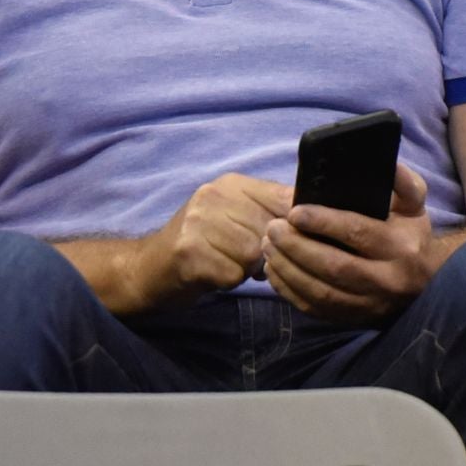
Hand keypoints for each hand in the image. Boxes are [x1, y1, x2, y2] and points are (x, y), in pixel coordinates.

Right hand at [137, 174, 292, 307]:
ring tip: (226, 263)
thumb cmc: (202, 242)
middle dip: (264, 253)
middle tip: (244, 257)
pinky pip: (233, 274)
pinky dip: (229, 281)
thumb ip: (269, 211)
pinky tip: (213, 274)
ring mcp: (197, 222)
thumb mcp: (234, 216)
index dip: (295, 225)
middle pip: (270, 232)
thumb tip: (314, 219)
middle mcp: (212, 195)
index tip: (289, 241)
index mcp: (230, 184)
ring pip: (253, 255)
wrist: (151, 266)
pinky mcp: (189, 252)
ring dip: (245, 269)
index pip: (284, 197)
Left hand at [263, 164, 435, 323]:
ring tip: (267, 246)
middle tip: (272, 229)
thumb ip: (403, 183)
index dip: (323, 223)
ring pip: (322, 292)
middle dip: (297, 247)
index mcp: (401, 246)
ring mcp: (370, 304)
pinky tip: (273, 270)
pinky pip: (316, 309)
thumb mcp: (414, 205)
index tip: (294, 212)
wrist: (427, 283)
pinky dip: (289, 291)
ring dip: (288, 269)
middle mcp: (388, 279)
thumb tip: (387, 165)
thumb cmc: (409, 233)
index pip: (358, 233)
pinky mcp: (354, 319)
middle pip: (335, 266)